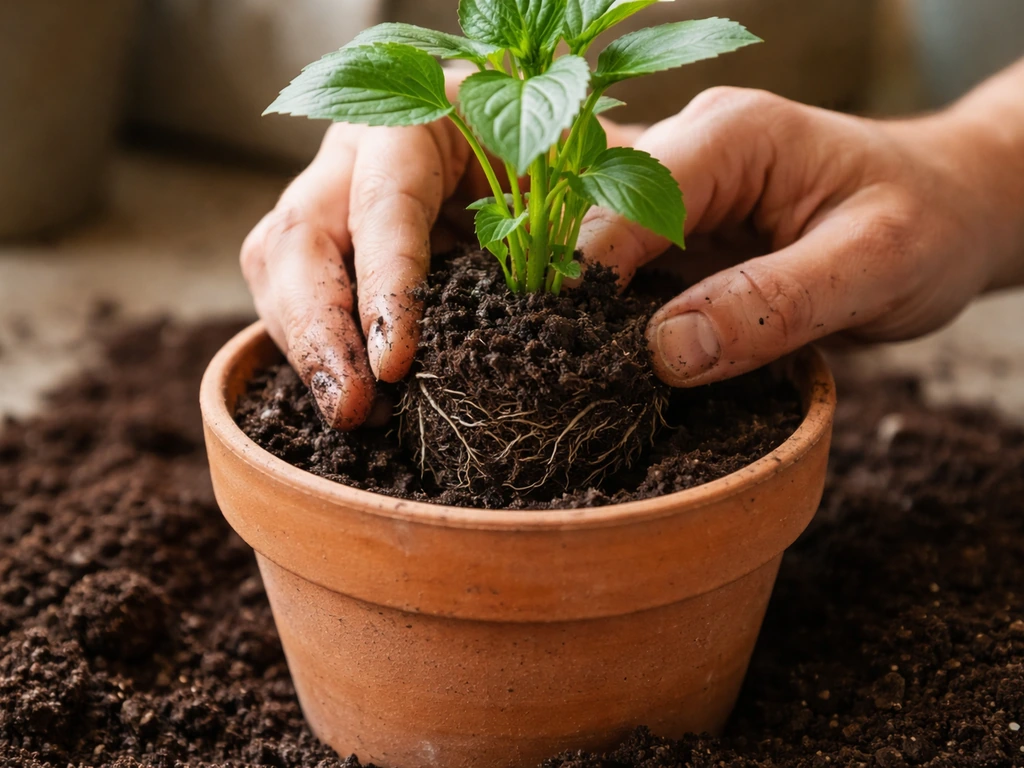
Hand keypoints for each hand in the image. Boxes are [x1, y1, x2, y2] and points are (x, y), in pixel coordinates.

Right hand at [241, 68, 641, 428]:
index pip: (382, 202)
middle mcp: (357, 158)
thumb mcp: (594, 175)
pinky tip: (356, 400)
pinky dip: (319, 353)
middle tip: (351, 406)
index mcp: (417, 121)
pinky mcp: (336, 252)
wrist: (554, 162)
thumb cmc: (572, 157)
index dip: (383, 285)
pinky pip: (297, 299)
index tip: (394, 363)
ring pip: (278, 270)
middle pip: (297, 236)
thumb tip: (562, 301)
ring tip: (356, 414)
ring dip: (307, 348)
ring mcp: (336, 204)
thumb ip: (593, 220)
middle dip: (317, 329)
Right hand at [578, 81, 1023, 386]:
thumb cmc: (928, 226)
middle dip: (576, 294)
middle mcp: (688, 145)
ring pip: (591, 238)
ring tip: (584, 366)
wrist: (949, 209)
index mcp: (730, 135)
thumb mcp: (873, 266)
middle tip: (577, 372)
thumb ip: (771, 305)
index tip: (584, 358)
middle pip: (590, 218)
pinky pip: (615, 252)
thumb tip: (665, 352)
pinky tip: (604, 341)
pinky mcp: (676, 222)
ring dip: (583, 301)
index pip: (620, 204)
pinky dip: (601, 297)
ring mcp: (676, 183)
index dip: (589, 280)